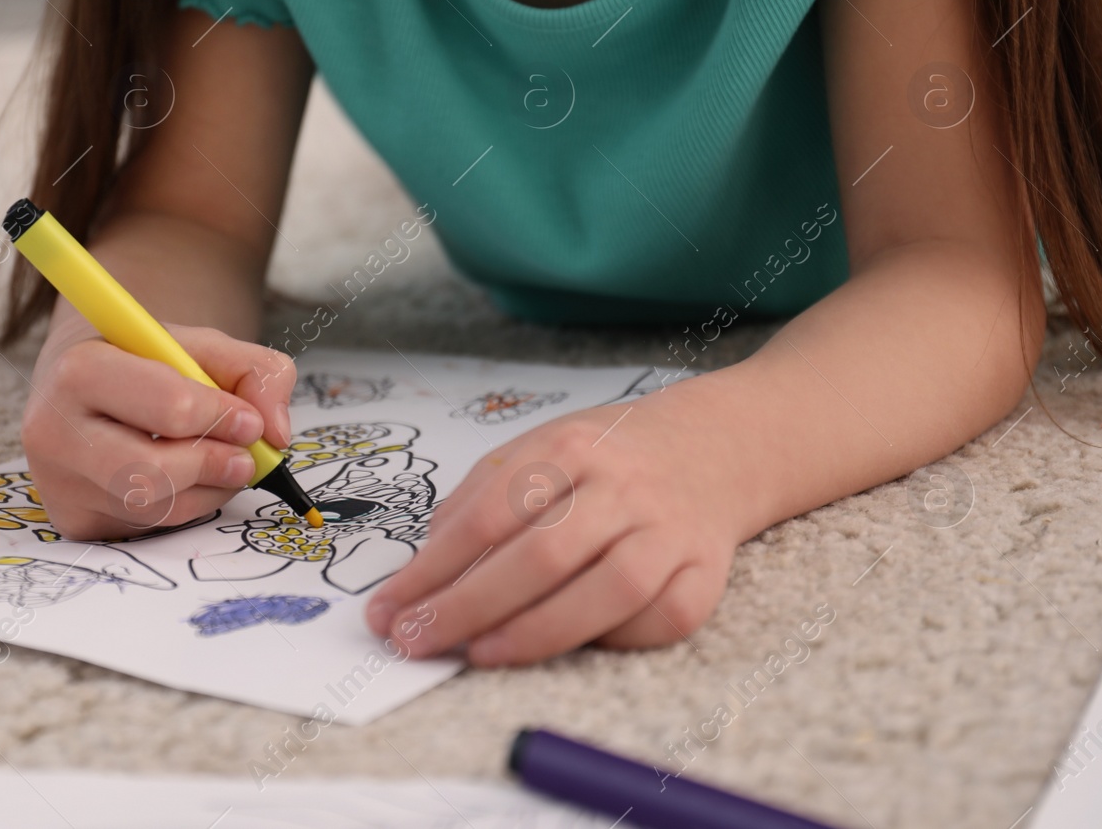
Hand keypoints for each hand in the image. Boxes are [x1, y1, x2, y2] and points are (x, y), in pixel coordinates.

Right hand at [21, 314, 295, 539]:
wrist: (84, 384)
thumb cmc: (145, 361)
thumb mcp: (201, 345)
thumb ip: (255, 372)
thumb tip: (276, 433)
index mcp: (79, 370)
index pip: (169, 408)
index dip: (222, 417)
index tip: (250, 420)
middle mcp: (53, 430)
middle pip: (152, 471)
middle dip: (214, 465)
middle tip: (247, 456)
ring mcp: (58, 483)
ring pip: (154, 507)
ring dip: (208, 490)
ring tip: (227, 464)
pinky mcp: (74, 520)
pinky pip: (147, 528)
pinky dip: (186, 507)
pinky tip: (193, 481)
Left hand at [364, 400, 739, 663]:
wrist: (715, 447)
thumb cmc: (605, 458)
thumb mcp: (536, 449)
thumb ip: (480, 500)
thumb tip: (426, 568)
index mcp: (570, 448)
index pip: (488, 515)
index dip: (431, 569)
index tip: (387, 609)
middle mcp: (622, 487)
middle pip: (542, 556)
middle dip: (468, 607)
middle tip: (414, 641)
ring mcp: (669, 530)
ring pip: (608, 591)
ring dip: (537, 632)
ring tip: (479, 654)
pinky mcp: (705, 573)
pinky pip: (661, 618)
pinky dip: (615, 639)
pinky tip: (569, 645)